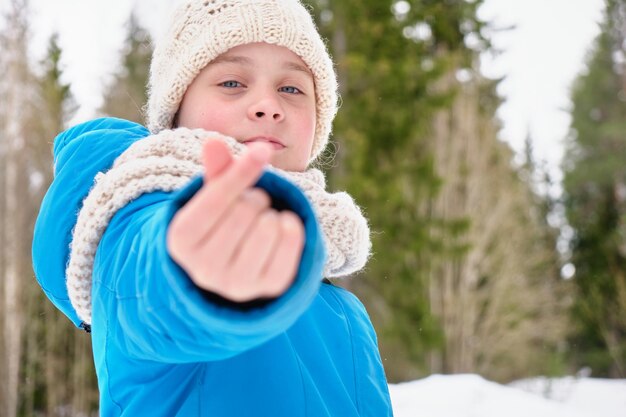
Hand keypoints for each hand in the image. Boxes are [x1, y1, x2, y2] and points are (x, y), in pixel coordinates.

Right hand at [167, 139, 304, 301]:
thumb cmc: (221, 224)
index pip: (216, 198)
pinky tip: (280, 229)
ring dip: (271, 213)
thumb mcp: (213, 197)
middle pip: (246, 210)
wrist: (234, 272)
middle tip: (251, 206)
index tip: (262, 150)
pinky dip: (292, 226)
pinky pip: (291, 241)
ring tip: (261, 222)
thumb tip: (214, 142)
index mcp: (181, 240)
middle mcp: (204, 269)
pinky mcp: (269, 289)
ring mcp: (237, 285)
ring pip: (269, 226)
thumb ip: (216, 170)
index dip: (242, 170)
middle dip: (255, 198)